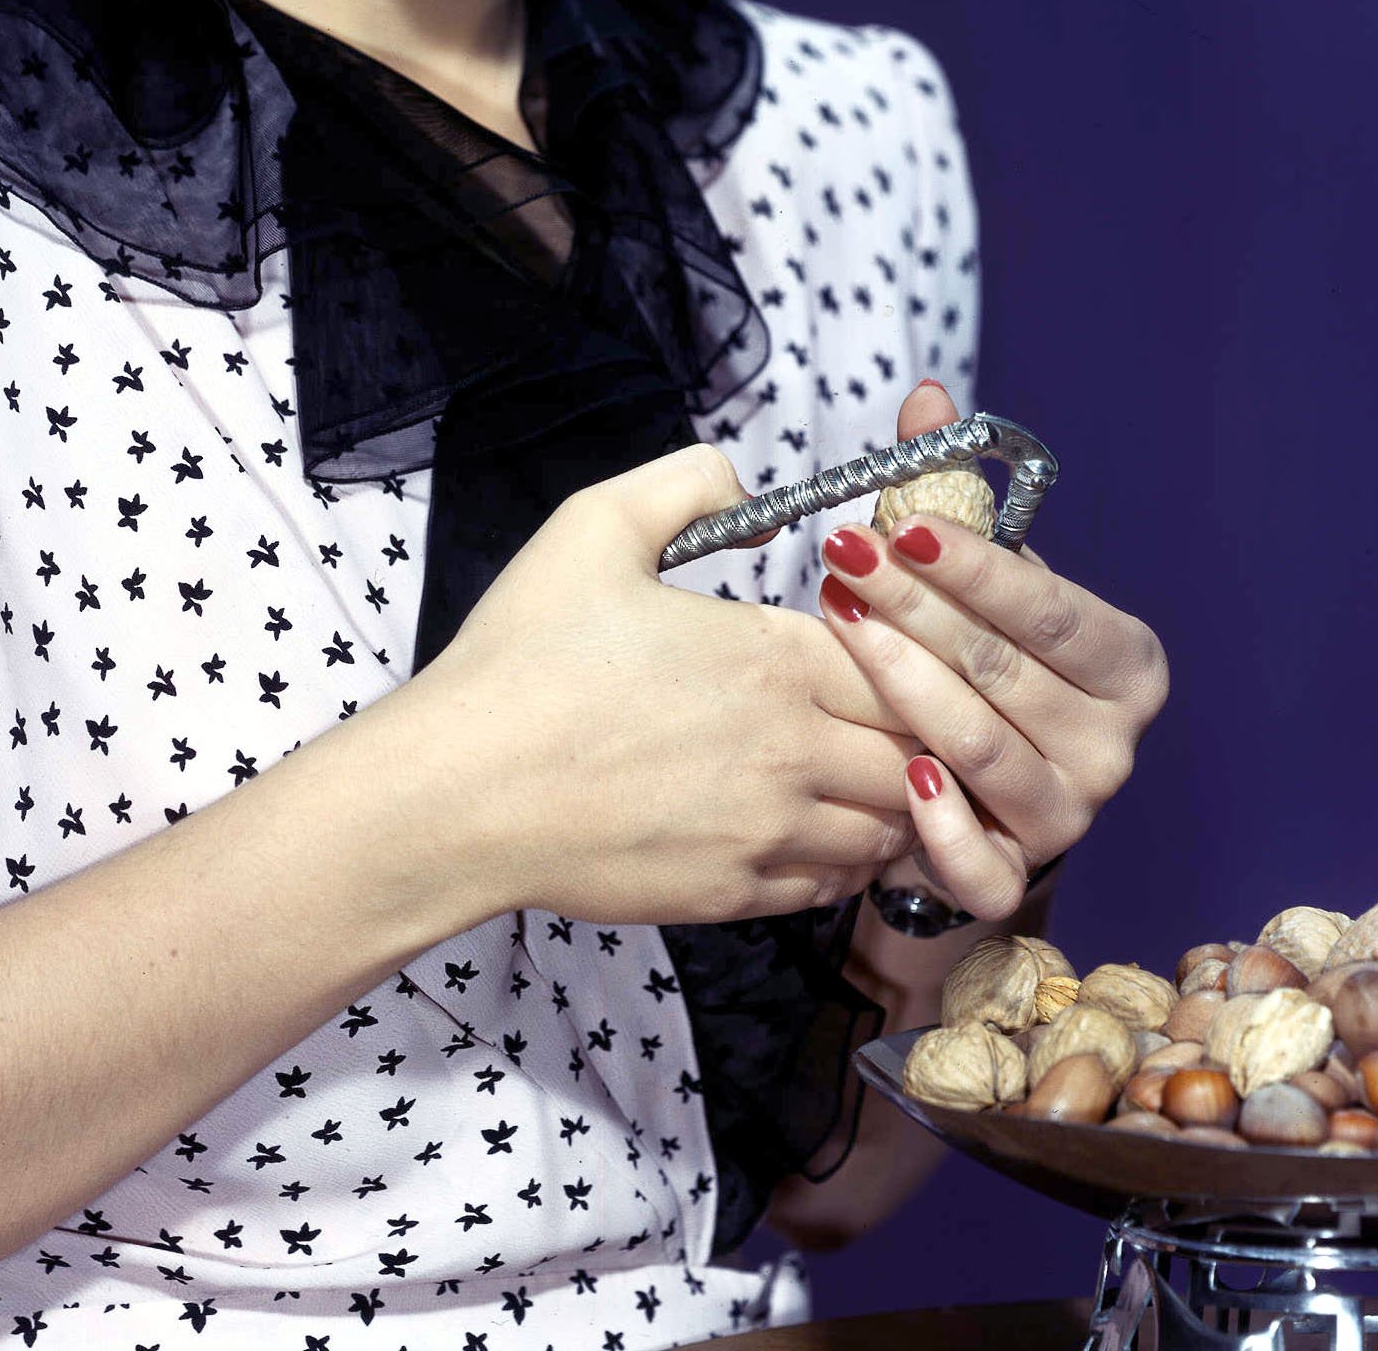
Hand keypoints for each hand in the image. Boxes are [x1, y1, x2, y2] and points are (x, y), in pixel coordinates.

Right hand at [418, 443, 920, 927]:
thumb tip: (749, 491)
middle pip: (918, 746)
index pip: (904, 659)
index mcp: (771, 655)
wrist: (459, 793)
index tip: (885, 640)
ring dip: (894, 794)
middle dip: (918, 725)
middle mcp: (792, 748)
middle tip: (897, 706)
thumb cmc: (521, 658)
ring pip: (892, 823)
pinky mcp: (735, 895)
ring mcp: (768, 831)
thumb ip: (688, 482)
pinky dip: (847, 855)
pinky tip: (820, 823)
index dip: (906, 648)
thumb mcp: (594, 524)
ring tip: (866, 765)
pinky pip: (836, 884)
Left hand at [815, 381, 1169, 920]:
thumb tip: (927, 398)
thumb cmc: (975, 655)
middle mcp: (1112, 745)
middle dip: (915, 608)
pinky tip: (896, 767)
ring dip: (902, 684)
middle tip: (841, 558)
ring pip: (981, 748)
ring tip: (837, 622)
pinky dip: (938, 821)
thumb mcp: (971, 574)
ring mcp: (1069, 816)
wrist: (964, 783)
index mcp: (1124, 663)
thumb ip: (949, 487)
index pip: (1047, 606)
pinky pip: (980, 863)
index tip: (899, 524)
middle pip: (1003, 669)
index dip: (973, 564)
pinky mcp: (1015, 877)